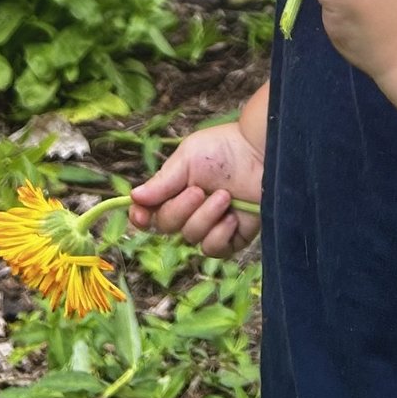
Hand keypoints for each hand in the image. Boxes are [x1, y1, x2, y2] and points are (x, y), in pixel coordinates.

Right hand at [129, 120, 263, 257]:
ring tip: (225, 196)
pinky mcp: (233, 237)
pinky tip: (233, 216)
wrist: (262, 152)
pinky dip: (220, 234)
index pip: (150, 212)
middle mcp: (191, 209)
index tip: (141, 215)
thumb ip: (162, 182)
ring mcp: (212, 224)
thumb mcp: (188, 158)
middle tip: (200, 190)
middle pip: (168, 226)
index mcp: (176, 189)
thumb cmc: (225, 148)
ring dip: (205, 217)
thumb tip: (133, 197)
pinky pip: (214, 248)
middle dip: (181, 209)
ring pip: (191, 237)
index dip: (142, 217)